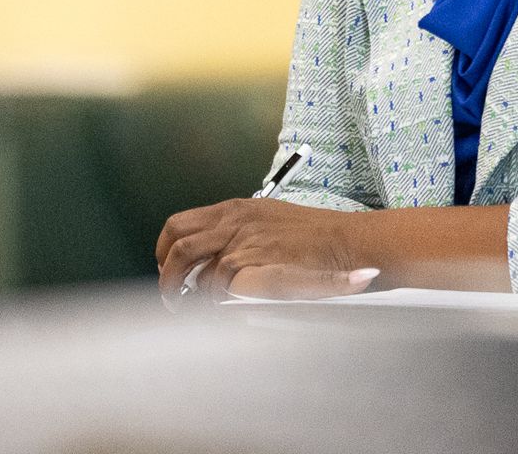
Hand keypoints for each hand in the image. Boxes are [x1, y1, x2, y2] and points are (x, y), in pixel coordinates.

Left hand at [155, 197, 372, 306]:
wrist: (350, 242)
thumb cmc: (319, 237)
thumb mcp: (273, 222)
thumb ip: (242, 234)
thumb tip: (214, 259)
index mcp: (237, 209)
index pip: (180, 225)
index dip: (167, 251)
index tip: (171, 269)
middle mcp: (236, 220)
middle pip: (178, 244)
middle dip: (168, 274)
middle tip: (173, 294)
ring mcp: (244, 239)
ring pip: (192, 266)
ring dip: (184, 290)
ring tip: (189, 308)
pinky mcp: (254, 259)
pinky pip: (217, 282)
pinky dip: (213, 298)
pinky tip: (220, 307)